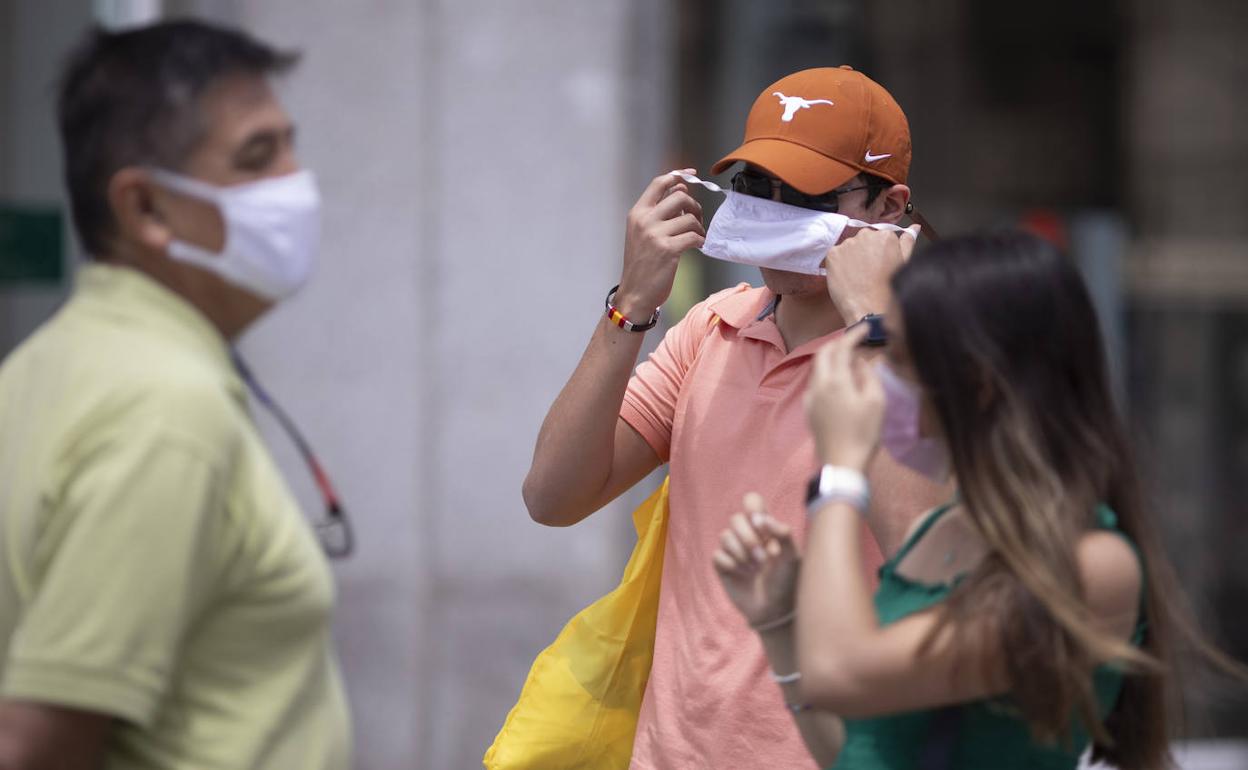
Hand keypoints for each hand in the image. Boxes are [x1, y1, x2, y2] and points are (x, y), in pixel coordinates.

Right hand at [615, 171, 704, 318]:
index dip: (678, 176)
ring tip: (696, 237)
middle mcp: (644, 220)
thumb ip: (658, 213)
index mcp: (637, 213)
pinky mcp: (668, 250)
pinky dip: (700, 241)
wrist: (634, 293)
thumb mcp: (642, 233)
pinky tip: (697, 247)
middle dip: (694, 206)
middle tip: (696, 219)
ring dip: (699, 227)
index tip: (692, 175)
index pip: (659, 183)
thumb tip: (681, 192)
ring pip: (690, 218)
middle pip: (680, 196)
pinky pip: (694, 237)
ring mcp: (655, 234)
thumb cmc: (641, 264)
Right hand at [712, 493, 800, 629]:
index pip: (751, 501)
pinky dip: (731, 565)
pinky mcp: (722, 565)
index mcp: (765, 527)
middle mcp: (747, 534)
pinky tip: (742, 575)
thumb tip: (763, 519)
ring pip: (725, 536)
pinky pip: (718, 555)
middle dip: (748, 538)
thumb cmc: (787, 581)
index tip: (760, 524)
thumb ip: (783, 534)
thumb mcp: (792, 557)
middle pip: (735, 518)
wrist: (775, 609)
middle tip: (764, 558)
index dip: (752, 507)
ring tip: (755, 569)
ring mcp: (733, 549)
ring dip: (742, 553)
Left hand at [805, 325, 884, 470]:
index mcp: (835, 381)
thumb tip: (861, 361)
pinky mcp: (809, 410)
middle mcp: (818, 385)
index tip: (865, 328)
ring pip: (818, 368)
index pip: (841, 348)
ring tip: (851, 361)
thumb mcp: (876, 402)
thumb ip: (868, 375)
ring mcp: (810, 398)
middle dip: (839, 343)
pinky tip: (840, 382)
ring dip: (832, 358)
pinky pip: (816, 383)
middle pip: (824, 354)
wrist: (842, 464)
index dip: (853, 335)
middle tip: (856, 342)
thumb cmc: (864, 433)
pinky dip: (827, 374)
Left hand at [822, 228, 914, 323]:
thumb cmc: (889, 289)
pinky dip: (839, 264)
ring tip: (858, 277)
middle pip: (864, 240)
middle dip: (866, 252)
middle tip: (869, 272)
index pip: (881, 238)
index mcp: (885, 235)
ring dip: (852, 258)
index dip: (880, 253)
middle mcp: (866, 234)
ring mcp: (847, 244)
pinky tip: (847, 278)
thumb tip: (914, 228)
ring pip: (849, 248)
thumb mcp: (904, 263)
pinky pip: (835, 255)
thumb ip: (908, 242)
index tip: (879, 265)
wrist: (869, 309)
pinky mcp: (832, 254)